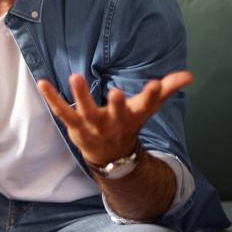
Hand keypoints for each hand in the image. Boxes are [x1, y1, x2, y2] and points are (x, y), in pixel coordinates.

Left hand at [36, 71, 191, 164]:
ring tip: (75, 76)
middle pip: (116, 113)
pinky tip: (42, 83)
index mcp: (133, 116)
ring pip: (86, 112)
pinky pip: (62, 112)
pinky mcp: (75, 126)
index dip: (152, 94)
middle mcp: (114, 122)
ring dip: (81, 96)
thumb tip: (189, 75)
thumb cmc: (129, 123)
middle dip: (117, 104)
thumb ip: (166, 89)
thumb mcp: (148, 107)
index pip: (146, 104)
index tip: (156, 83)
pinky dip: (52, 98)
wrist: (111, 155)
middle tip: (117, 92)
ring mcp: (93, 126)